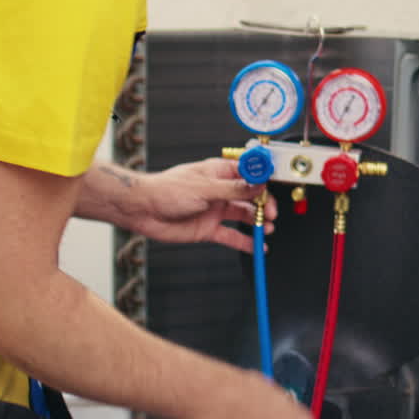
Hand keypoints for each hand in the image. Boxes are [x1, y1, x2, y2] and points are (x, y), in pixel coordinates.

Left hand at [129, 158, 277, 252]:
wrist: (144, 210)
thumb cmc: (166, 190)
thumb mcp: (204, 188)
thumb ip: (233, 189)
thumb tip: (257, 185)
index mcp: (219, 172)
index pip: (248, 172)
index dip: (262, 178)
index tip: (274, 185)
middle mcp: (220, 191)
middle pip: (251, 196)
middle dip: (264, 203)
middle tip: (270, 212)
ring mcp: (215, 210)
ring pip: (244, 216)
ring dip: (258, 222)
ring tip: (267, 228)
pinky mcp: (209, 228)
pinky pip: (232, 236)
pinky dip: (246, 242)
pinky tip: (258, 246)